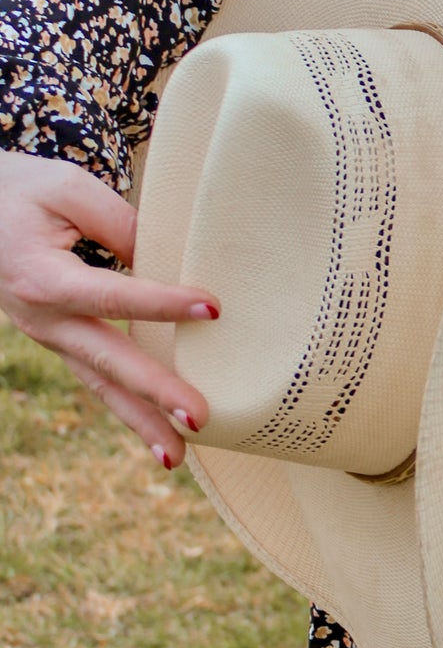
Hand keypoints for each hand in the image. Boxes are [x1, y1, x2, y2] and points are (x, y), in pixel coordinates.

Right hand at [0, 149, 217, 467]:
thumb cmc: (25, 193)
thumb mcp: (67, 189)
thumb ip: (118, 223)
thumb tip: (168, 260)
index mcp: (43, 278)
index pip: (111, 295)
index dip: (162, 303)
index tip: (211, 309)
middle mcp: (45, 319)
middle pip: (106, 360)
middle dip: (154, 391)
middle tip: (199, 416)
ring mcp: (52, 337)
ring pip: (100, 385)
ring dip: (140, 422)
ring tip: (177, 458)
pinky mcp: (64, 342)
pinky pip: (99, 380)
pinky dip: (129, 409)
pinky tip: (163, 437)